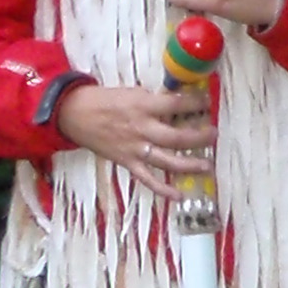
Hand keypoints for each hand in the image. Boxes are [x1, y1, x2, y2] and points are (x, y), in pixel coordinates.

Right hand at [53, 81, 213, 200]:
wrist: (74, 114)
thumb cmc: (103, 100)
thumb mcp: (132, 92)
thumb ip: (154, 101)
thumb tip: (177, 104)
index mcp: (143, 106)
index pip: (176, 104)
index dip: (195, 104)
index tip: (206, 103)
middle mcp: (141, 128)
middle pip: (178, 137)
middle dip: (200, 137)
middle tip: (213, 134)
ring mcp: (135, 148)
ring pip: (168, 160)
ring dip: (190, 165)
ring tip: (207, 166)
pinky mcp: (127, 162)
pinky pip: (147, 179)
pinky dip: (162, 190)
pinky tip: (178, 195)